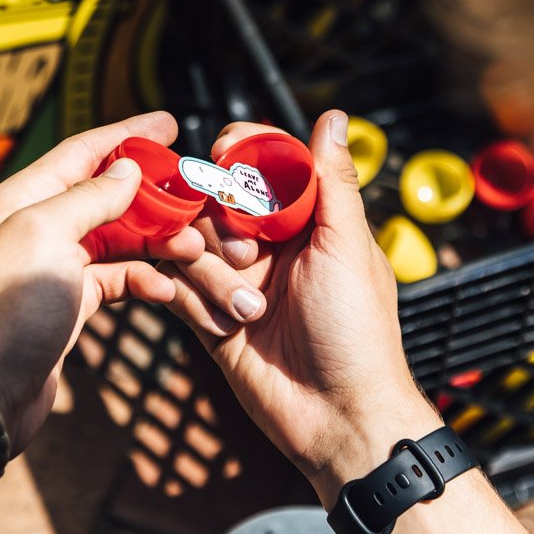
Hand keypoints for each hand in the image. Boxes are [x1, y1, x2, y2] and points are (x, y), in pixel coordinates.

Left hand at [0, 112, 204, 454]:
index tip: (168, 125)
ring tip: (193, 248)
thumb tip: (127, 170)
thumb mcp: (49, 235)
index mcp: (25, 197)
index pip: (84, 151)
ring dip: (157, 241)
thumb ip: (91, 198)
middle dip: (154, 196)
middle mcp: (39, 224)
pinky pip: (117, 278)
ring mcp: (56, 264)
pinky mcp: (71, 301)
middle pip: (108, 195)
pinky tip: (166, 289)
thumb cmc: (8, 306)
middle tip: (195, 195)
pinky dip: (143, 280)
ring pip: (119, 238)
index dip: (127, 134)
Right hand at [161, 111, 441, 505]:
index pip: (262, 161)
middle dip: (223, 223)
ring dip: (211, 272)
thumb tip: (334, 116)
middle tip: (248, 257)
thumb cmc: (357, 331)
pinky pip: (177, 284)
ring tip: (244, 310)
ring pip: (192, 239)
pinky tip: (223, 327)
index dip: (240, 151)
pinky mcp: (207, 312)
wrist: (335, 417)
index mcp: (307, 218)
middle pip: (216, 196)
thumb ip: (331, 181)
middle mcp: (269, 242)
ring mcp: (236, 276)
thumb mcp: (347, 247)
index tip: (226, 157)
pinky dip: (193, 301)